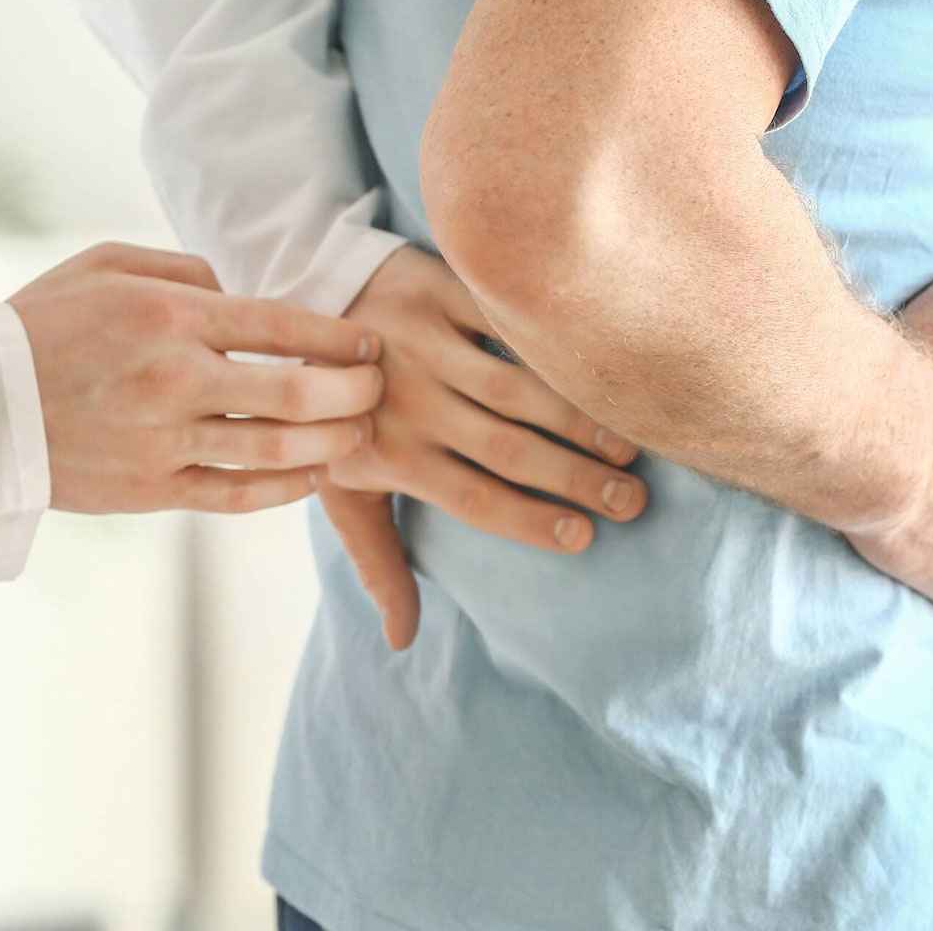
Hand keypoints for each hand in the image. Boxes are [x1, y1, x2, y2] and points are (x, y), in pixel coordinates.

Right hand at [8, 243, 382, 513]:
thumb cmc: (45, 322)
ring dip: (332, 443)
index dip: (339, 337)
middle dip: (353, 392)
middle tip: (378, 389)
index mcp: (169, 317)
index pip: (283, 326)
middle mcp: (175, 380)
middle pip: (295, 393)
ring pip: (276, 450)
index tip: (369, 343)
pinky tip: (312, 474)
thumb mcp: (108, 264)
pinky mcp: (152, 491)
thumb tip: (247, 290)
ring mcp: (164, 441)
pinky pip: (238, 494)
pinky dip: (286, 486)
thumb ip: (188, 271)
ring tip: (359, 433)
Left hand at [314, 247, 647, 649]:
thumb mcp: (341, 491)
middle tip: (632, 501)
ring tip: (628, 446)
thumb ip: (377, 561)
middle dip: (575, 478)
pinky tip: (599, 371)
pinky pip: (505, 322)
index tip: (583, 538)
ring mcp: (425, 343)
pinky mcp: (439, 290)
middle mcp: (409, 402)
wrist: (301, 302)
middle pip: (506, 449)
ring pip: (514, 388)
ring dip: (577, 418)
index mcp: (390, 454)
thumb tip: (400, 642)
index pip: (473, 498)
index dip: (530, 521)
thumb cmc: (337, 414)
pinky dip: (551, 347)